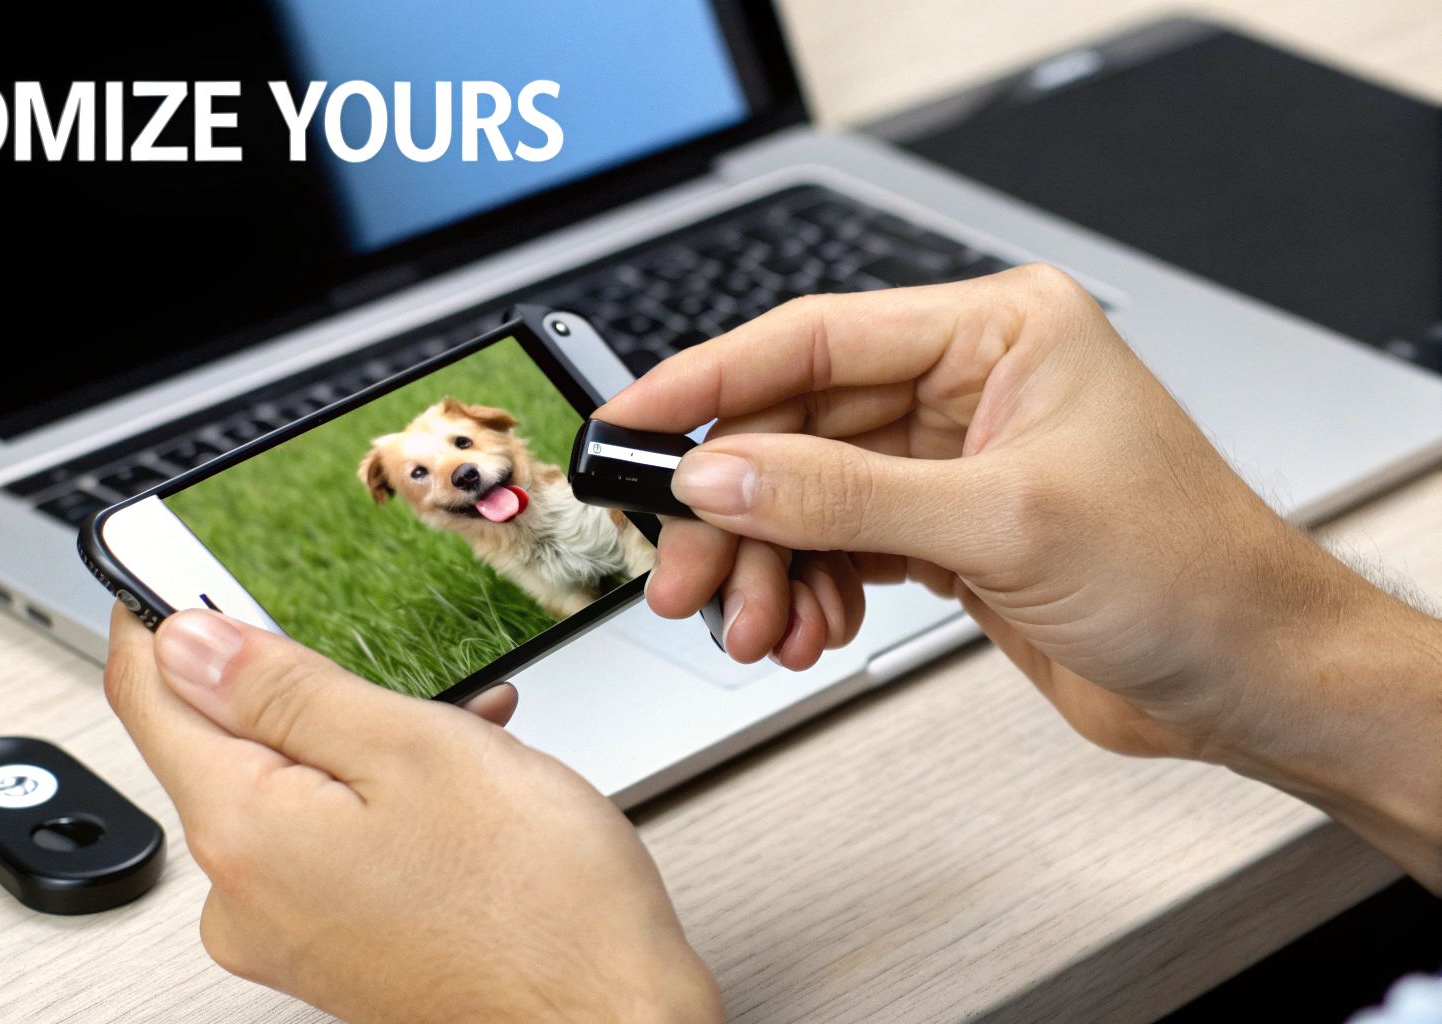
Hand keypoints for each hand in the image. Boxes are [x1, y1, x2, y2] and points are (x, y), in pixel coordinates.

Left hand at [104, 604, 721, 1023]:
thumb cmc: (538, 905)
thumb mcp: (412, 747)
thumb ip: (285, 689)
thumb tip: (187, 642)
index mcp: (245, 833)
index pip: (148, 698)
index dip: (155, 619)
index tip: (171, 571)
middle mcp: (243, 898)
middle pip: (223, 746)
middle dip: (297, 687)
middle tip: (376, 657)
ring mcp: (287, 933)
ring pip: (290, 790)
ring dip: (359, 740)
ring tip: (459, 727)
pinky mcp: (332, 951)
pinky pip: (327, 842)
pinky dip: (380, 797)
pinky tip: (458, 778)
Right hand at [599, 266, 1441, 883]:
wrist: (1251, 678)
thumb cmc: (1191, 571)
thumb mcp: (1003, 522)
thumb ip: (844, 496)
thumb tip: (723, 475)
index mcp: (998, 332)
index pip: (814, 339)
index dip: (709, 382)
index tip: (632, 423)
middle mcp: (966, 387)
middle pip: (794, 428)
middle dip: (733, 508)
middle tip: (683, 569)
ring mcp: (948, 463)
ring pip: (804, 498)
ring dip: (764, 567)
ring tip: (750, 623)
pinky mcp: (943, 533)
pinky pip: (834, 549)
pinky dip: (806, 593)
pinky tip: (805, 628)